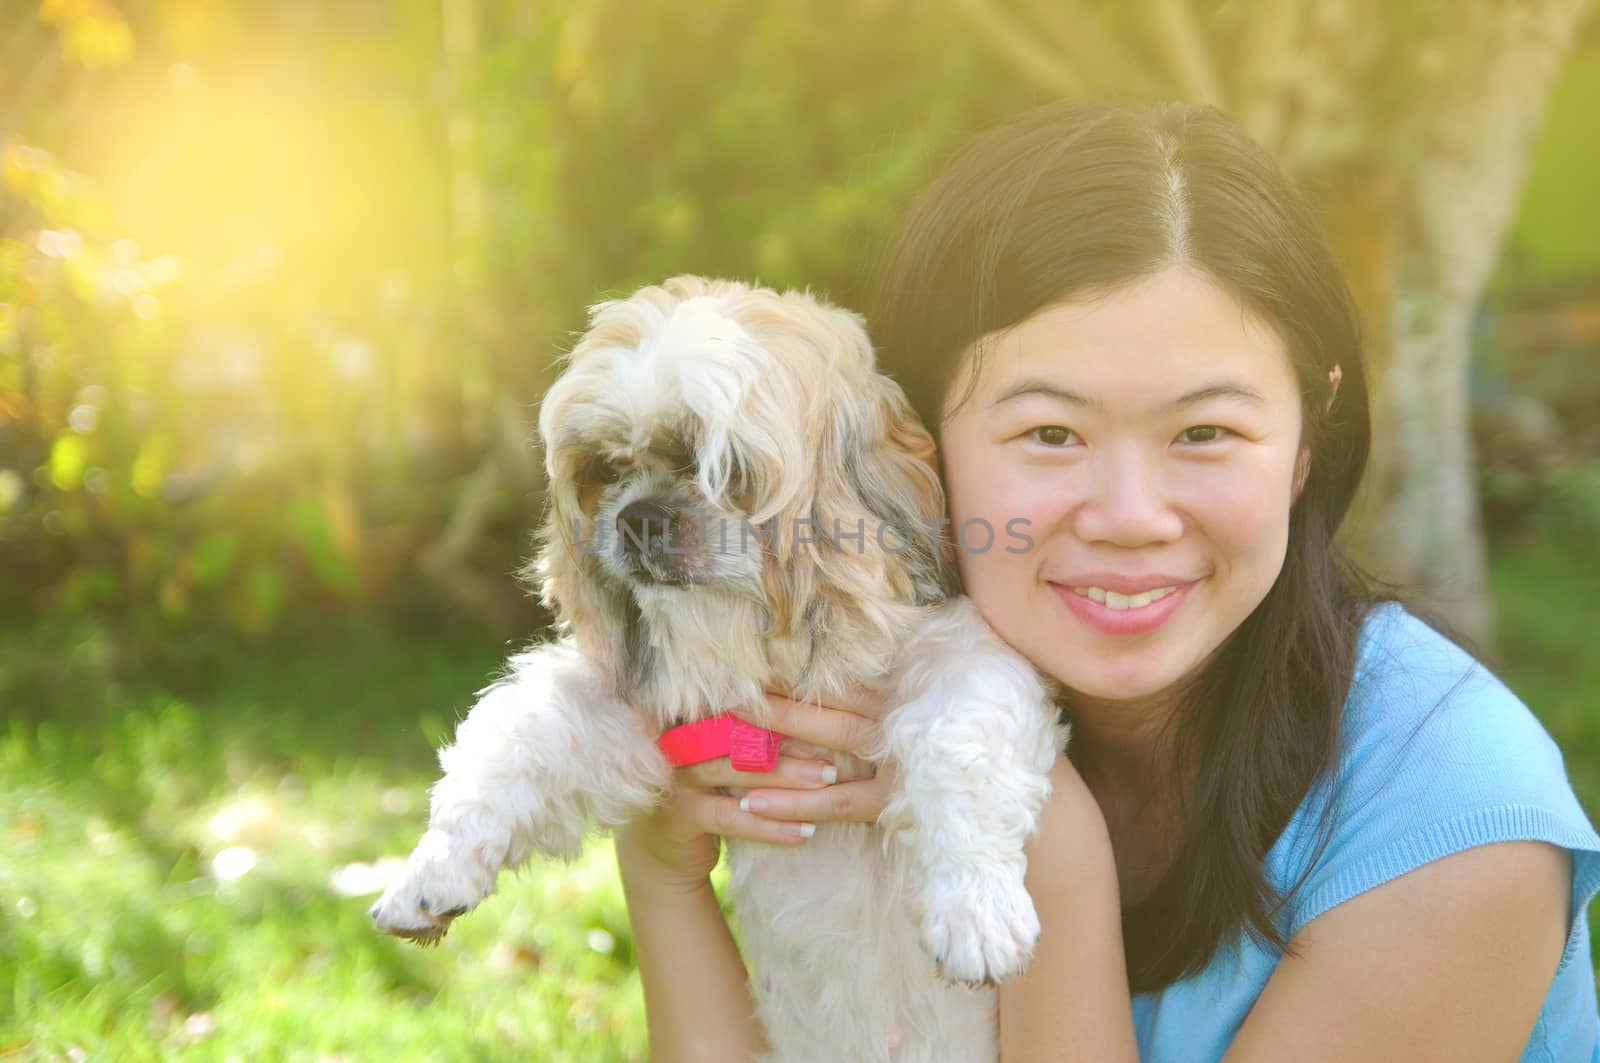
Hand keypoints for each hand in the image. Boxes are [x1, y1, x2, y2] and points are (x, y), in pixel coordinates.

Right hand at [614, 687, 890, 890]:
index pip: (746, 699)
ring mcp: (675, 774)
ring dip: (787, 778)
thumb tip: (828, 709)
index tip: (832, 707)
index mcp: (697, 713)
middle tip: (840, 741)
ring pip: (737, 771)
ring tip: (828, 782)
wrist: (664, 851)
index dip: (789, 702)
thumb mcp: (732, 757)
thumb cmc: (713, 794)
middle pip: (743, 729)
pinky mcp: (677, 814)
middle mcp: (681, 735)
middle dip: (793, 737)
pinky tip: (803, 832)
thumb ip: (761, 730)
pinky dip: (769, 825)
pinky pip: (730, 816)